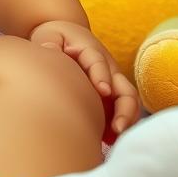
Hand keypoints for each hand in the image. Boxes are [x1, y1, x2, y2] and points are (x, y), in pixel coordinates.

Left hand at [29, 20, 139, 138]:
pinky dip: (118, 126)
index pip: (98, 62)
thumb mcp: (49, 36)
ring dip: (126, 121)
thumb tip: (48, 50)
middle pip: (125, 89)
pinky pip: (122, 112)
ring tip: (114, 139)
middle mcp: (108, 68)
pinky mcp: (112, 96)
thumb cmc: (56, 38)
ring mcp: (113, 83)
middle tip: (117, 128)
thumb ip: (49, 43)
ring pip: (129, 103)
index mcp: (91, 50)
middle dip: (125, 109)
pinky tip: (107, 140)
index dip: (102, 76)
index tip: (103, 91)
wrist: (66, 36)